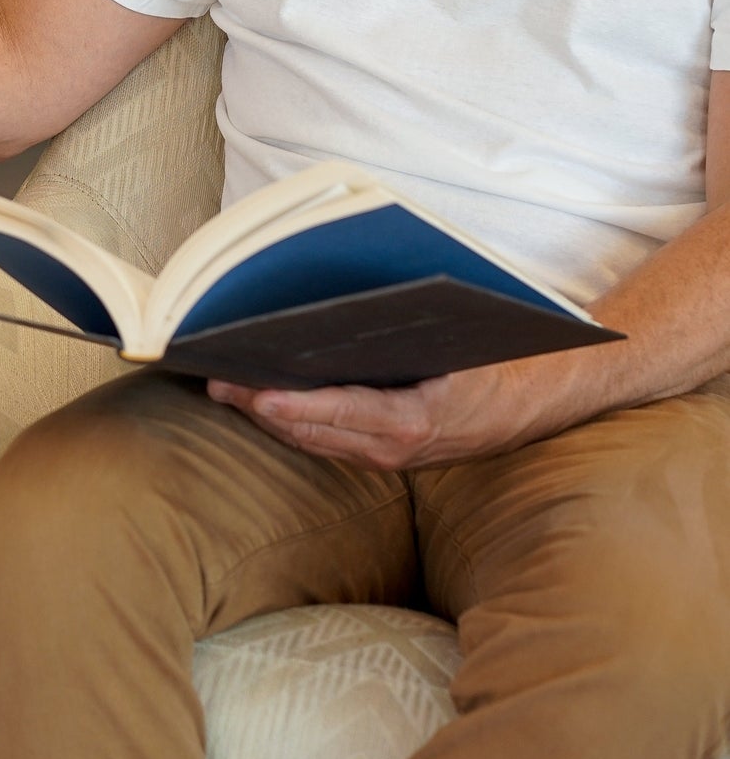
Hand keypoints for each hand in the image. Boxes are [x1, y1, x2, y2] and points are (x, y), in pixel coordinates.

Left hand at [205, 358, 563, 470]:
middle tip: (214, 377)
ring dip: (270, 417)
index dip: (287, 401)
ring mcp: (392, 457)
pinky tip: (266, 401)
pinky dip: (296, 423)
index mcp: (413, 420)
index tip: (249, 387)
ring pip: (316, 440)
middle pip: (312, 430)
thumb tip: (341, 301)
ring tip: (226, 387)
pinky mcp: (391, 455)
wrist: (545, 397)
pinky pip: (332, 442)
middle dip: (259, 405)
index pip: (334, 412)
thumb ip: (402, 323)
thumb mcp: (456, 338)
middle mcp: (396, 448)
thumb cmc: (499, 355)